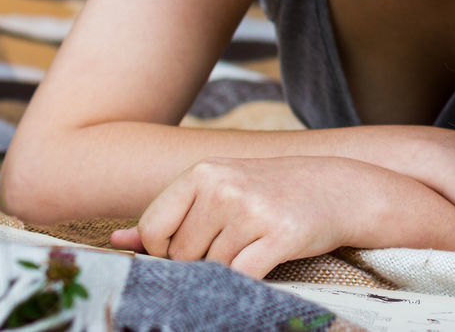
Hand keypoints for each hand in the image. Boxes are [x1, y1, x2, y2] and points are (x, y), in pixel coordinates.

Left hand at [110, 156, 372, 276]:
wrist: (338, 189)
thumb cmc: (270, 191)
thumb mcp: (219, 189)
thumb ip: (169, 215)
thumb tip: (116, 242)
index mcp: (202, 172)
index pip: (154, 231)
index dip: (166, 251)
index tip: (193, 244)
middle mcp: (224, 188)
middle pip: (181, 256)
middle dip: (200, 263)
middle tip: (232, 244)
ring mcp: (252, 211)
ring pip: (211, 270)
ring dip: (227, 271)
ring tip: (251, 246)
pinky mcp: (279, 236)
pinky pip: (241, 278)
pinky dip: (246, 281)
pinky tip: (262, 260)